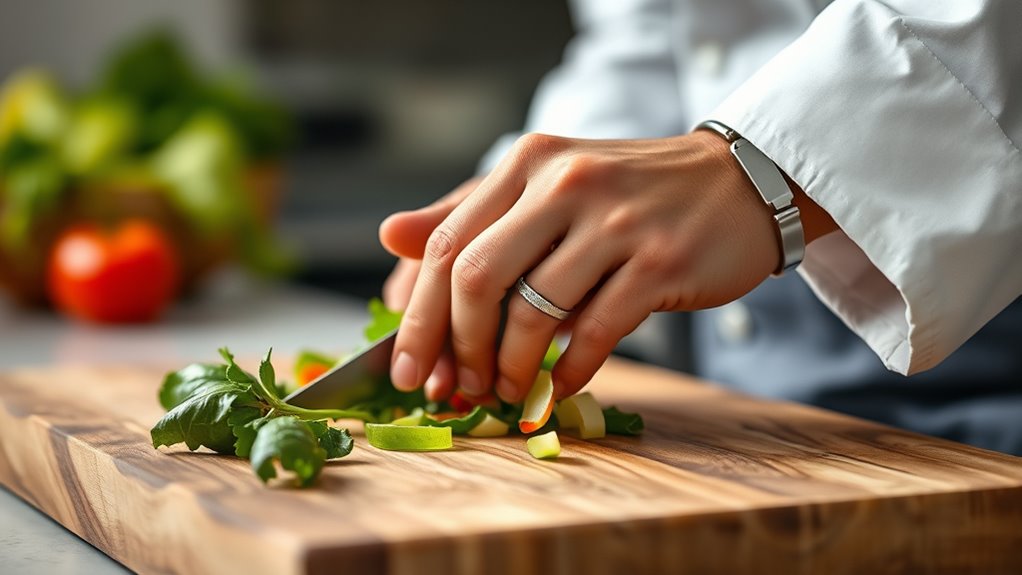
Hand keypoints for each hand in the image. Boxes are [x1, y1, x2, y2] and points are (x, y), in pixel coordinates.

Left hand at [386, 131, 834, 402]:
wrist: (737, 182)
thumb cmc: (628, 194)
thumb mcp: (545, 187)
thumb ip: (469, 213)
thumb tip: (389, 236)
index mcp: (526, 163)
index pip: (446, 245)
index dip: (418, 316)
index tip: (408, 370)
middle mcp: (564, 183)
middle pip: (477, 278)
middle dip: (457, 348)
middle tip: (456, 389)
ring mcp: (615, 222)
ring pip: (534, 311)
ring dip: (511, 367)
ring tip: (508, 391)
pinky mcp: (660, 262)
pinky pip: (595, 332)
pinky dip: (567, 372)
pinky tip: (558, 388)